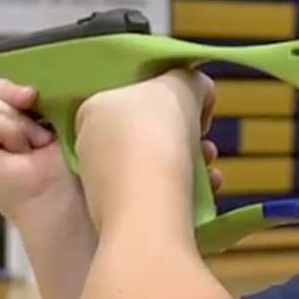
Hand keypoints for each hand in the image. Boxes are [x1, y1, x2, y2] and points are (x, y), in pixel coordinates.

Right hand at [0, 77, 75, 222]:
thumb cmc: (72, 160)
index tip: (37, 96)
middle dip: (16, 101)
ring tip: (36, 145)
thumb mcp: (54, 115)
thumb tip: (27, 90)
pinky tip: (24, 152)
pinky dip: (9, 130)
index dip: (13, 86)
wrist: (71, 197)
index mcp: (9, 117)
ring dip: (18, 122)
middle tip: (40, 126)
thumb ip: (35, 96)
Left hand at [74, 68, 218, 229]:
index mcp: (92, 110)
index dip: (165, 101)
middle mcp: (89, 147)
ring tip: (209, 162)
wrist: (149, 201)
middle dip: (183, 135)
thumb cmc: (159, 130)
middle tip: (202, 137)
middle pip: (145, 133)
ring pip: (154, 166)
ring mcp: (100, 185)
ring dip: (190, 162)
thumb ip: (190, 81)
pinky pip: (157, 196)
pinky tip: (207, 187)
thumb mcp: (182, 83)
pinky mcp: (119, 218)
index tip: (188, 110)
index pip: (130, 98)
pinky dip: (185, 190)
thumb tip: (197, 90)